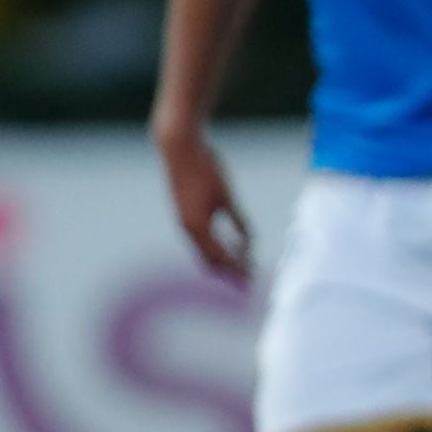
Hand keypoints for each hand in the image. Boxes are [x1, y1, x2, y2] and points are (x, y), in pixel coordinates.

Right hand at [154, 123, 252, 284]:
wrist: (180, 150)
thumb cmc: (206, 169)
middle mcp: (188, 228)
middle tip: (247, 282)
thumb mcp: (227, 196)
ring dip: (222, 260)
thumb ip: (238, 219)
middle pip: (209, 260)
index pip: (221, 258)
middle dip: (229, 271)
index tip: (251, 280)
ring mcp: (183, 221)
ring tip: (240, 267)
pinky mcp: (184, 213)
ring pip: (203, 250)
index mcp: (198, 227)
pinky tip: (228, 246)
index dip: (237, 269)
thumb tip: (250, 240)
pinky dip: (214, 247)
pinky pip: (200, 238)